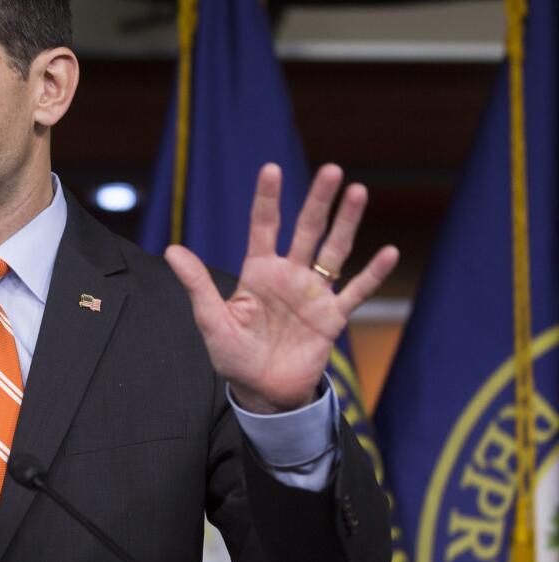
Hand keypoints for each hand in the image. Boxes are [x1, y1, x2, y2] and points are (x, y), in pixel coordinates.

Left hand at [164, 163, 397, 413]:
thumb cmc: (233, 354)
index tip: (272, 169)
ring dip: (347, 223)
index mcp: (258, 272)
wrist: (262, 391)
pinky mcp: (331, 317)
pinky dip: (372, 274)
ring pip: (334, 251)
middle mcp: (288, 275)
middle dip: (318, 201)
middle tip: (332, 170)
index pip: (264, 227)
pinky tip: (389, 252)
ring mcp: (312, 294)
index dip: (268, 199)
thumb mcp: (211, 319)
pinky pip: (355, 292)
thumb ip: (197, 284)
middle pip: (306, 230)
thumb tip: (171, 250)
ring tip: (358, 192)